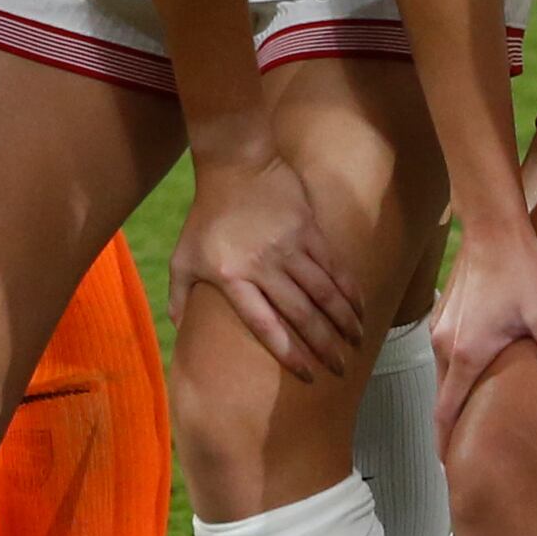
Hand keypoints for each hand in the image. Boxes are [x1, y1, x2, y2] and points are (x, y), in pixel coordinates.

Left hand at [169, 136, 366, 380]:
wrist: (235, 162)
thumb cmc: (206, 214)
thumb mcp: (183, 255)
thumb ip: (178, 295)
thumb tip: (177, 329)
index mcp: (233, 276)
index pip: (265, 323)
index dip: (288, 351)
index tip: (308, 373)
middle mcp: (264, 265)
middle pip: (301, 313)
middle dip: (324, 344)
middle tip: (340, 367)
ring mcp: (290, 246)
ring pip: (324, 292)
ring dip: (343, 320)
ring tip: (356, 342)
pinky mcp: (309, 229)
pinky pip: (334, 266)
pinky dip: (349, 290)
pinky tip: (359, 308)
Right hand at [426, 200, 536, 430]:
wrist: (493, 226)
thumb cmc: (520, 269)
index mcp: (465, 356)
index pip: (447, 412)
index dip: (447, 442)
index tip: (448, 466)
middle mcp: (444, 346)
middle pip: (442, 397)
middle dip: (450, 426)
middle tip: (464, 451)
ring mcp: (441, 328)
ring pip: (442, 375)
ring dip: (453, 398)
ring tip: (470, 418)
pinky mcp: (445, 313)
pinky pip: (444, 354)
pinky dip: (454, 373)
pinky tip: (474, 372)